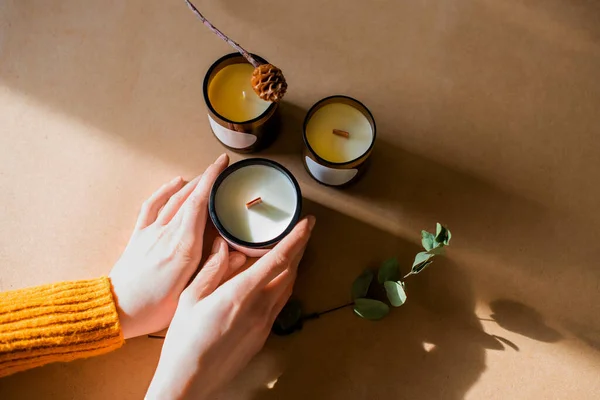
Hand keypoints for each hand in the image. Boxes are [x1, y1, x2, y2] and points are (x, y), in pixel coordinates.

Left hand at [109, 153, 246, 338]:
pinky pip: (152, 206)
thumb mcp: (192, 294)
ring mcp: (151, 232)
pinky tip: (175, 182)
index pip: (200, 204)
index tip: (223, 165)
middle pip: (189, 197)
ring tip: (206, 174)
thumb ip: (217, 270)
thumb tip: (240, 254)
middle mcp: (168, 234)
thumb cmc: (154, 308)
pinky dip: (164, 190)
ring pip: (174, 199)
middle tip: (221, 166)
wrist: (117, 311)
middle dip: (206, 178)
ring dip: (191, 183)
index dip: (212, 181)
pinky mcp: (139, 235)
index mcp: (184, 247)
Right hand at [146, 216, 315, 399]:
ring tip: (294, 250)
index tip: (307, 223)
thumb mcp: (190, 298)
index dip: (296, 238)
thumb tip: (223, 247)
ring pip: (289, 287)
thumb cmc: (185, 342)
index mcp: (241, 294)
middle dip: (300, 248)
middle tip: (304, 230)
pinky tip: (279, 279)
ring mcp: (264, 324)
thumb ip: (211, 270)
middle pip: (290, 271)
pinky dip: (285, 284)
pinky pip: (281, 303)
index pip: (278, 260)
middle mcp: (259, 308)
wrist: (190, 383)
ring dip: (294, 266)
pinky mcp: (263, 335)